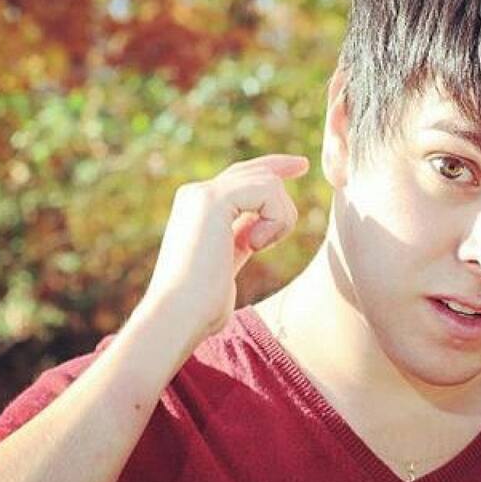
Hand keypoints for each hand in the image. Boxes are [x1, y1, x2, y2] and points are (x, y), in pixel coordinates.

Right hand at [136, 154, 308, 347]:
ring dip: (279, 219)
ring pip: (269, 181)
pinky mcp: (212, 199)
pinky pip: (268, 190)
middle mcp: (196, 194)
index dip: (273, 168)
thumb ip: (238, 240)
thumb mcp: (226, 264)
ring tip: (258, 247)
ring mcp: (202, 193)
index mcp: (198, 209)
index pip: (242, 176)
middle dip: (283, 181)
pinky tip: (255, 245)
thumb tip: (253, 231)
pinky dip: (275, 219)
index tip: (301, 165)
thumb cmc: (201, 307)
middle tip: (296, 184)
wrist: (179, 316)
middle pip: (259, 172)